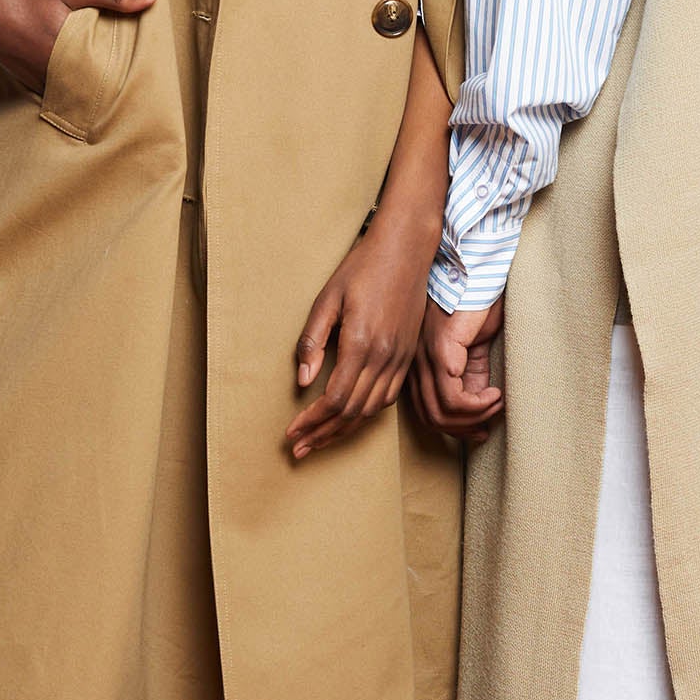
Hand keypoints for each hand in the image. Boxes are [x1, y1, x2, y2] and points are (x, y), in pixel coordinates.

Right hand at [0, 0, 153, 93]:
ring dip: (89, 87)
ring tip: (111, 86)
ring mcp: (41, 80)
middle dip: (110, 85)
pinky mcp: (31, 82)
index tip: (142, 79)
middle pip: (93, 86)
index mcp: (69, 50)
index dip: (124, 78)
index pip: (107, 74)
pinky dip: (69, 86)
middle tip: (133, 86)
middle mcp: (54, 71)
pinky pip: (57, 90)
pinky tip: (82, 80)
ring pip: (75, 91)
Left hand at [285, 206, 441, 462]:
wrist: (407, 249)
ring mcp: (399, 358)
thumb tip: (302, 381)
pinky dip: (366, 416)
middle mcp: (384, 357)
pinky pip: (388, 398)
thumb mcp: (328, 299)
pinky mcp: (407, 356)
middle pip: (352, 413)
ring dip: (344, 431)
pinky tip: (351, 420)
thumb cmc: (362, 267)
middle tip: (299, 450)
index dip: (312, 422)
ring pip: (371, 411)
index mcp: (361, 343)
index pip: (335, 399)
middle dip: (323, 435)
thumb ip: (312, 341)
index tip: (292, 434)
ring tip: (319, 442)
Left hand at [411, 293, 505, 442]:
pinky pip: (452, 396)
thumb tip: (478, 406)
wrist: (477, 271)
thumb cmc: (476, 303)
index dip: (452, 428)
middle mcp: (415, 362)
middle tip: (486, 427)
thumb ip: (470, 376)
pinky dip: (476, 405)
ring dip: (473, 417)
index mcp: (416, 362)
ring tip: (495, 406)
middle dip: (462, 429)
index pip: (424, 410)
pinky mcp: (441, 350)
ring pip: (440, 412)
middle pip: (430, 417)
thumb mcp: (471, 348)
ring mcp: (425, 356)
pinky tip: (494, 395)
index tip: (477, 431)